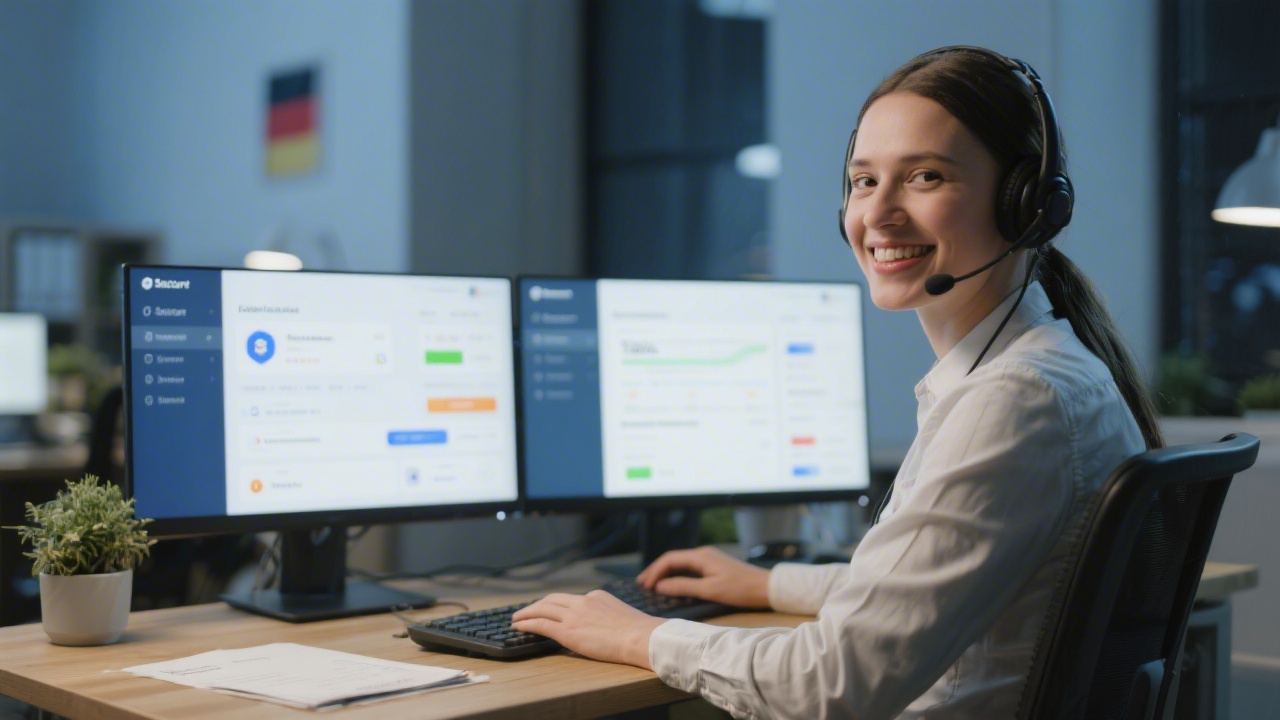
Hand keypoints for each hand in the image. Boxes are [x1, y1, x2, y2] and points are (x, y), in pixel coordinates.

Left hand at [511, 590, 666, 668]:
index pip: (571, 599)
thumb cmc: (638, 632)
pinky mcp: (567, 631)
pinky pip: (540, 623)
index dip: (556, 604)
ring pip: (542, 609)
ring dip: (526, 612)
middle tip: (526, 611)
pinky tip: (519, 626)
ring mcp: (574, 615)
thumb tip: (603, 624)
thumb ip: (606, 614)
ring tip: (516, 618)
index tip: (549, 609)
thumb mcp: (621, 613)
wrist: (640, 637)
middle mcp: (582, 601)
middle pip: (552, 599)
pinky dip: (527, 623)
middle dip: (536, 604)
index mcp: (596, 596)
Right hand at [636, 546, 770, 609]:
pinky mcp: (714, 566)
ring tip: (653, 585)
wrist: (766, 587)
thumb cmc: (739, 589)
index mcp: (700, 556)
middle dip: (657, 571)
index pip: (669, 559)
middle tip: (642, 584)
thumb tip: (660, 586)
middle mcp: (702, 553)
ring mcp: (709, 559)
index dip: (655, 572)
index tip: (645, 585)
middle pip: (673, 559)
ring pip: (681, 564)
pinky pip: (690, 568)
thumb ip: (683, 587)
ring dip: (666, 573)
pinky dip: (678, 576)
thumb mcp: (709, 590)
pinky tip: (673, 585)